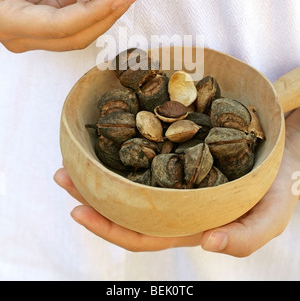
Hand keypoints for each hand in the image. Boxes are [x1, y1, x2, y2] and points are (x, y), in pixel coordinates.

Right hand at [0, 0, 141, 51]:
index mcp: (10, 23)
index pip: (60, 26)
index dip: (94, 12)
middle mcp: (26, 36)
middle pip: (77, 35)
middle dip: (108, 13)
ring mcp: (37, 32)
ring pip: (80, 27)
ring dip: (102, 3)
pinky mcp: (46, 21)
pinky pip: (74, 11)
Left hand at [54, 108, 299, 255]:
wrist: (282, 146)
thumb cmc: (277, 186)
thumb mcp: (270, 217)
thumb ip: (245, 238)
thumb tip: (205, 245)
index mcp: (189, 222)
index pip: (142, 233)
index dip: (110, 226)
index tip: (78, 209)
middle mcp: (175, 200)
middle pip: (126, 203)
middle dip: (91, 193)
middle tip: (62, 174)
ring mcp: (175, 172)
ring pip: (130, 175)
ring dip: (100, 168)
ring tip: (74, 153)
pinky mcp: (179, 147)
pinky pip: (146, 147)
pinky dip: (125, 142)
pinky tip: (109, 130)